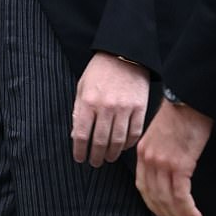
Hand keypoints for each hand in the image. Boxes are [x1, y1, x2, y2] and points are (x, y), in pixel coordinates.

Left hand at [71, 53, 149, 167]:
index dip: (79, 151)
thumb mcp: (82, 87)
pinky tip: (123, 146)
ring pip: (118, 141)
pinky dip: (128, 144)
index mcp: (88, 102)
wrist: (124, 53)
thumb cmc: (100, 70)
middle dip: (96, 157)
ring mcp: (124, 108)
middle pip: (100, 142)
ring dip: (112, 154)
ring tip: (108, 158)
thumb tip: (75, 136)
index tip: (80, 158)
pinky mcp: (139, 108)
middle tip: (94, 162)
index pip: (81, 135)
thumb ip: (78, 111)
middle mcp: (106, 107)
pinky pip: (134, 133)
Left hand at [136, 100, 212, 215]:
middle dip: (168, 215)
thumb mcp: (163, 133)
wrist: (190, 97)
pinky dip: (187, 209)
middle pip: (155, 197)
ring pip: (168, 200)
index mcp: (143, 152)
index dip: (153, 203)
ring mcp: (163, 163)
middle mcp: (149, 160)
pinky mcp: (179, 164)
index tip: (163, 213)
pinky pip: (181, 195)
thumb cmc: (182, 112)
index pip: (143, 186)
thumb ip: (162, 151)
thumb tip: (172, 168)